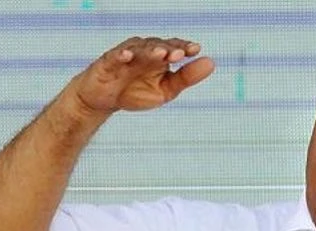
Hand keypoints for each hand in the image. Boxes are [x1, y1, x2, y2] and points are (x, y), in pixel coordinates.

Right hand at [69, 37, 215, 114]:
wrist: (104, 101)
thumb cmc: (136, 92)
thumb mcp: (166, 90)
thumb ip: (186, 77)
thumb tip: (210, 63)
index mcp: (160, 56)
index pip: (174, 47)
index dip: (184, 47)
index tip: (195, 50)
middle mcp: (144, 51)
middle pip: (158, 45)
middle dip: (169, 48)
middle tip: (180, 54)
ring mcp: (125, 55)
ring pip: (139, 49)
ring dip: (150, 51)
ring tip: (161, 54)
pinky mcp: (107, 62)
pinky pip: (114, 56)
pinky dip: (120, 55)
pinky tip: (127, 56)